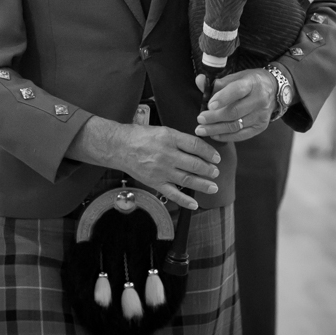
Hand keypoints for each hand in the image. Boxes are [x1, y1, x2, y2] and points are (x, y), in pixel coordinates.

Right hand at [105, 121, 221, 209]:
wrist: (119, 147)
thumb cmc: (139, 136)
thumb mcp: (163, 130)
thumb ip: (180, 139)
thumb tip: (198, 147)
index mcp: (170, 138)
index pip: (195, 145)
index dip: (209, 152)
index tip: (216, 157)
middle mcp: (167, 154)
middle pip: (194, 164)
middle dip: (209, 169)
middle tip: (216, 172)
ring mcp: (161, 170)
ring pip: (187, 179)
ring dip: (203, 184)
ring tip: (213, 187)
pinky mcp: (155, 182)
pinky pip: (172, 193)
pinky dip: (185, 200)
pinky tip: (194, 204)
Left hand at [196, 68, 277, 142]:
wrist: (273, 89)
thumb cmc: (250, 82)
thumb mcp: (236, 77)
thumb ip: (217, 82)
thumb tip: (199, 81)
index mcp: (252, 83)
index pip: (237, 91)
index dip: (223, 98)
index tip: (209, 105)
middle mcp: (259, 99)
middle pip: (234, 112)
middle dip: (214, 117)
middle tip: (200, 119)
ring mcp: (261, 115)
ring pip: (236, 125)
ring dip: (216, 129)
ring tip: (201, 130)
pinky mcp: (261, 126)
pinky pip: (241, 135)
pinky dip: (226, 136)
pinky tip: (214, 135)